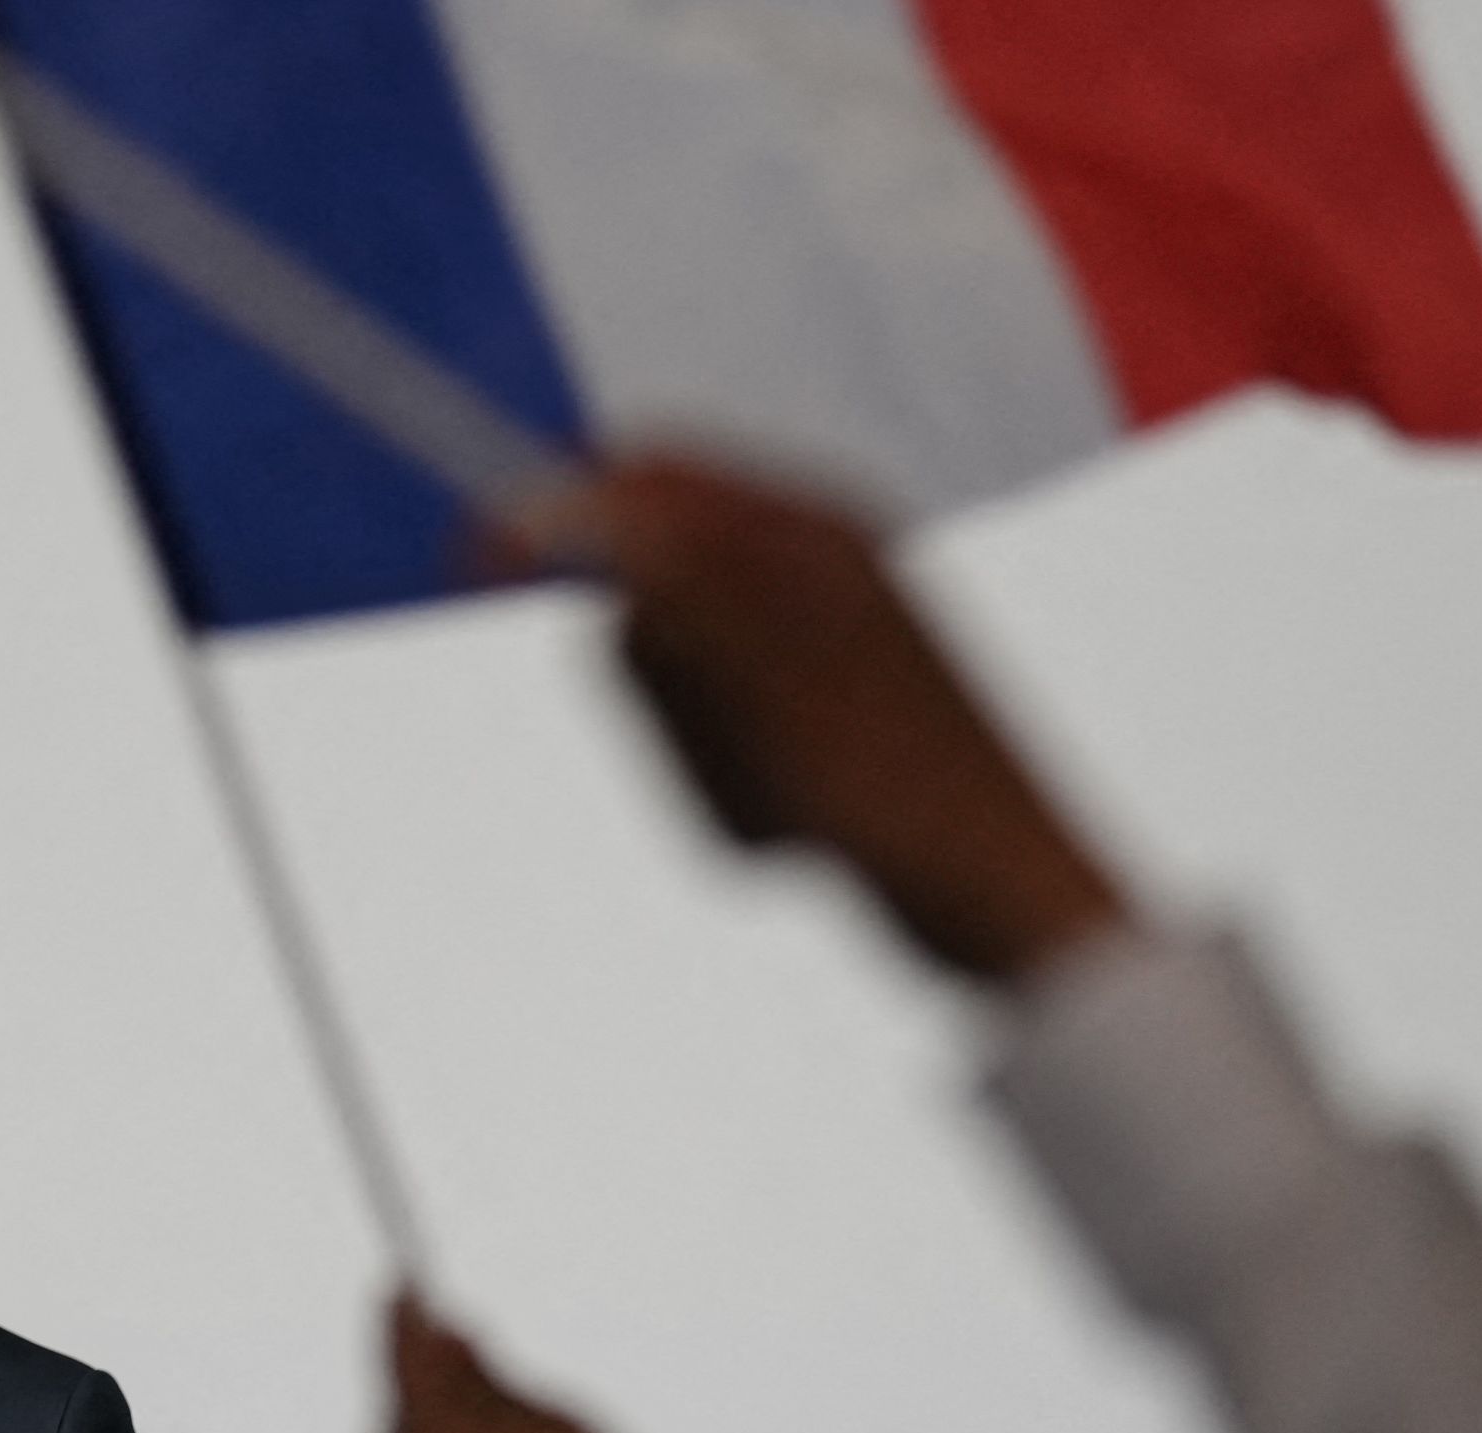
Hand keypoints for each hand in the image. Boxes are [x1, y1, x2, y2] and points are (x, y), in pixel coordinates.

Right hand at [546, 454, 1129, 985]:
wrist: (1002, 906)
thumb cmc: (898, 786)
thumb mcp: (754, 667)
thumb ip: (655, 577)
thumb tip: (555, 502)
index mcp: (811, 529)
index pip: (645, 476)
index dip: (555, 510)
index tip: (479, 563)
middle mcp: (812, 577)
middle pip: (644, 596)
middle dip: (654, 689)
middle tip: (723, 746)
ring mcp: (811, 657)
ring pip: (669, 688)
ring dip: (693, 758)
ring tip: (770, 801)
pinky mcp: (811, 730)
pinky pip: (708, 753)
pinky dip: (725, 794)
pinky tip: (791, 829)